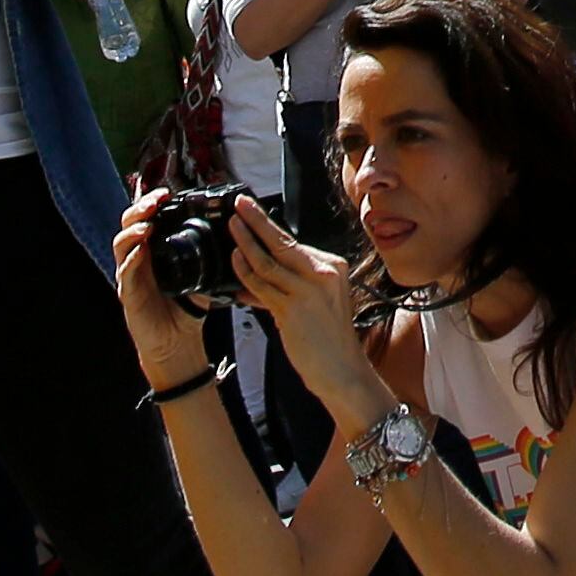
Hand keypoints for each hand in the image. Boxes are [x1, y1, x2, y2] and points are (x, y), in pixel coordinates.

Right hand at [114, 192, 208, 384]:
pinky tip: (139, 252)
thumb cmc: (186, 309)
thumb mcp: (203, 276)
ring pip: (121, 243)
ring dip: (133, 231)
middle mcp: (138, 258)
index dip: (153, 202)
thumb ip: (210, 256)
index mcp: (155, 250)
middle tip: (156, 200)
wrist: (177, 344)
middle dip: (141, 208)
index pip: (147, 218)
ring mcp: (129, 275)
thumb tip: (235, 236)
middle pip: (130, 224)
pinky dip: (130, 260)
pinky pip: (124, 273)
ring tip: (147, 224)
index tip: (167, 192)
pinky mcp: (127, 294)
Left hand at [228, 195, 380, 422]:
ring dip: (245, 243)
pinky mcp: (293, 308)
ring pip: (268, 261)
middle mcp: (323, 274)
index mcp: (332, 267)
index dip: (268, 225)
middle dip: (256, 220)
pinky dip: (245, 273)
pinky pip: (262, 285)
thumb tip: (253, 273)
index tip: (252, 210)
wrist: (342, 371)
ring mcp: (308, 291)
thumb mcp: (314, 302)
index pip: (293, 241)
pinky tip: (235, 262)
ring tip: (232, 229)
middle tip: (239, 204)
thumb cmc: (328, 339)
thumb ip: (286, 285)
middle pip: (282, 241)